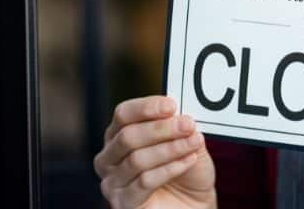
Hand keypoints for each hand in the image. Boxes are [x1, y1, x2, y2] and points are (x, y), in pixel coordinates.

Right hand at [94, 96, 216, 208]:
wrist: (194, 204)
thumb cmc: (186, 171)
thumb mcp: (187, 142)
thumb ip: (181, 127)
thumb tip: (180, 115)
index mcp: (119, 135)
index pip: (124, 114)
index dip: (146, 107)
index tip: (172, 105)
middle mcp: (110, 158)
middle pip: (128, 136)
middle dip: (162, 128)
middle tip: (188, 124)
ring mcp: (113, 182)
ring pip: (137, 159)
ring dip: (171, 148)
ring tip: (194, 143)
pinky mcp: (123, 203)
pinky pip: (145, 182)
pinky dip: (170, 168)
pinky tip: (189, 161)